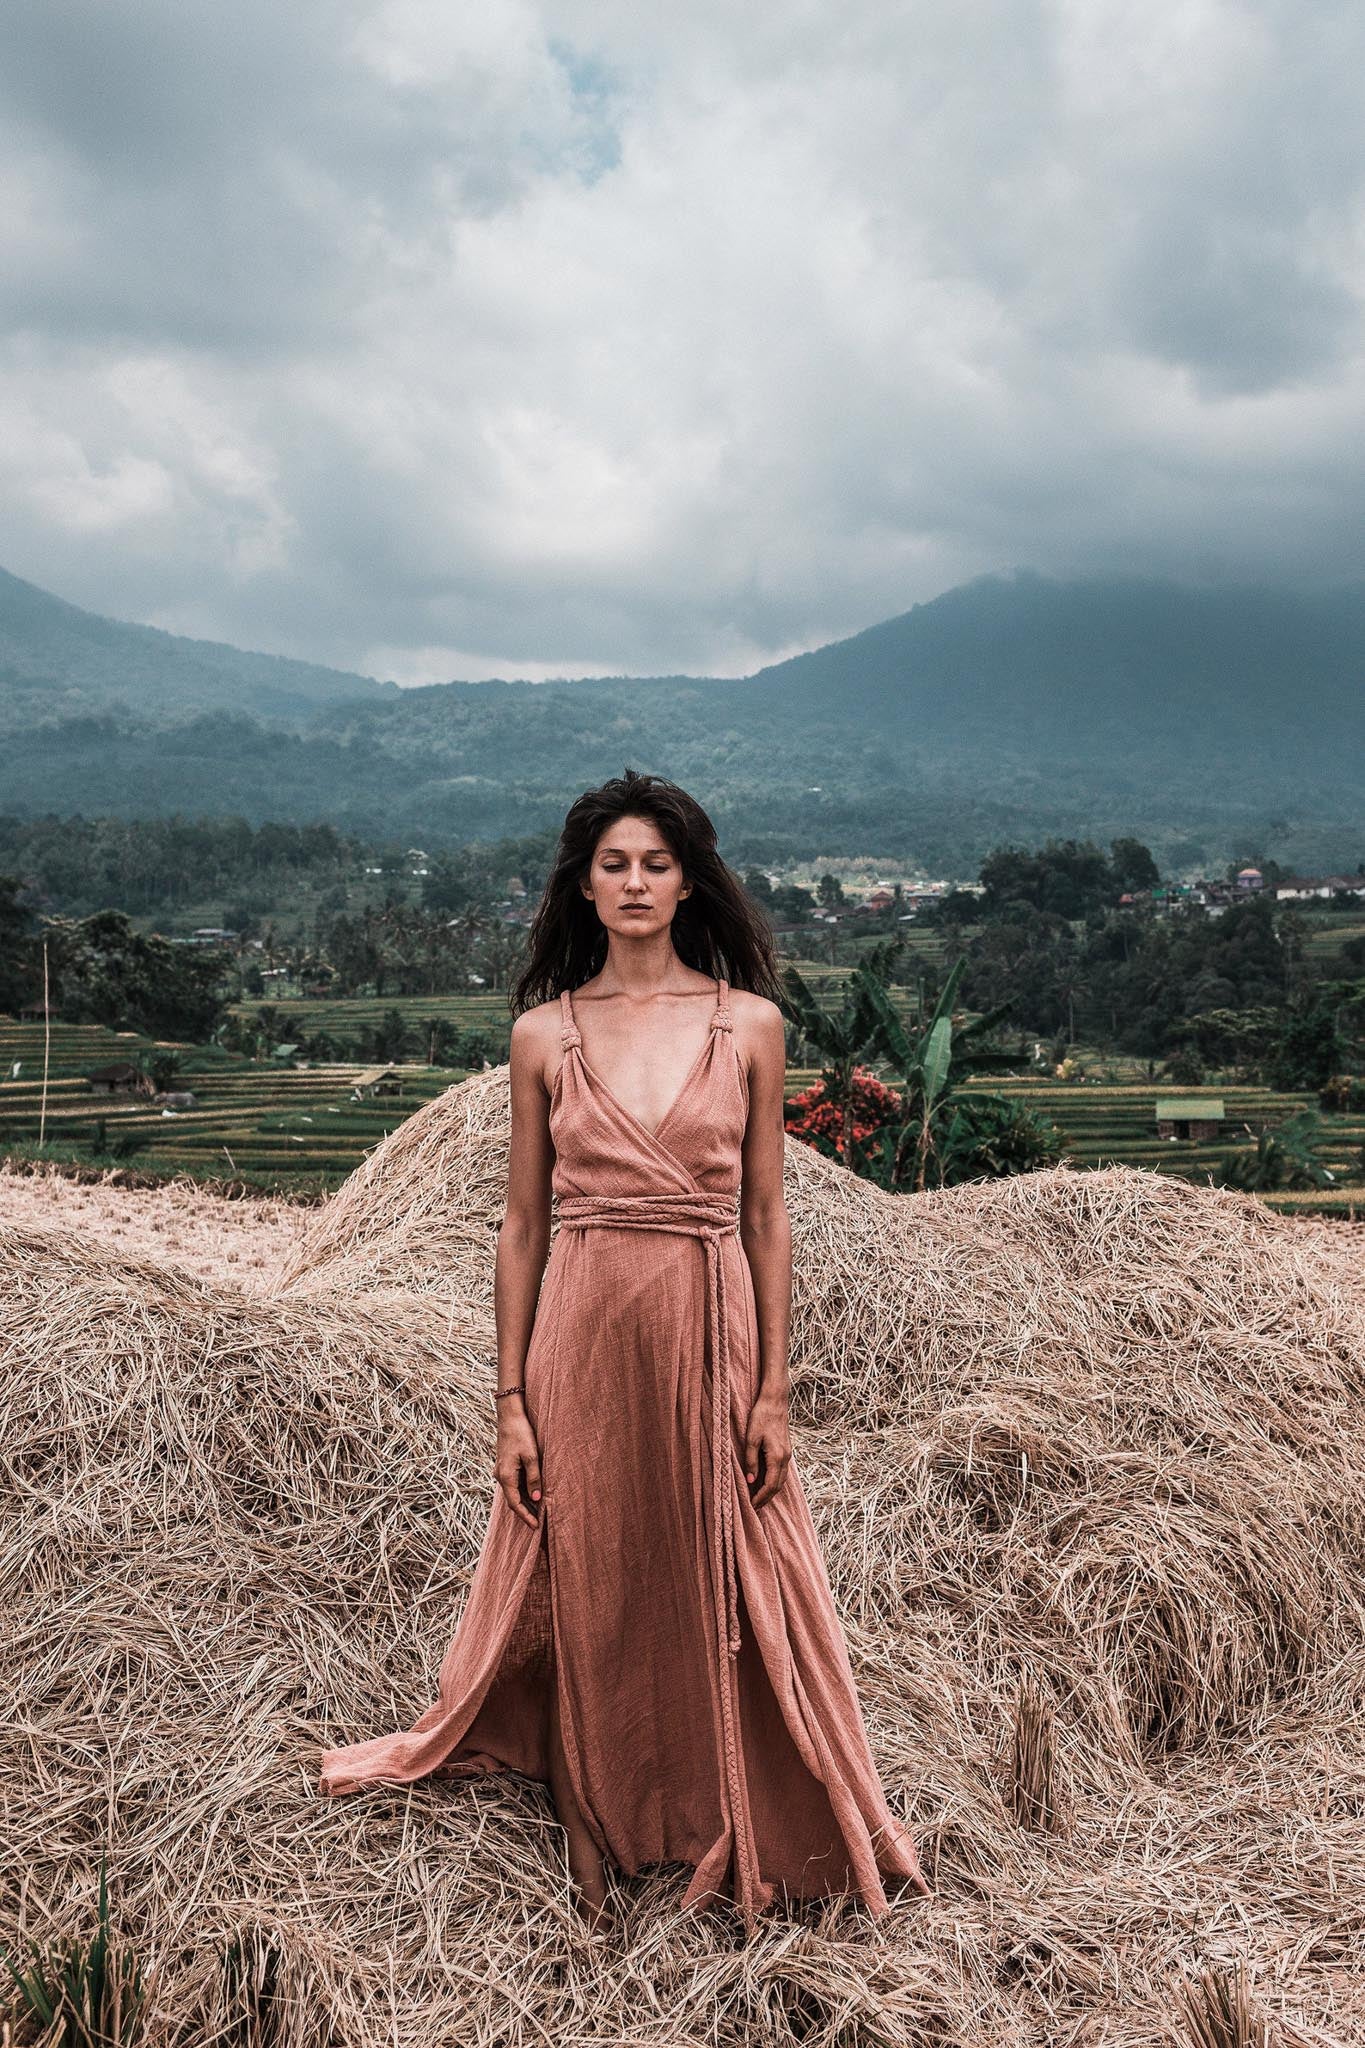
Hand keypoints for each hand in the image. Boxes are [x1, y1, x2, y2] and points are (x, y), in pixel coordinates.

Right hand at [496, 1402, 542, 1527]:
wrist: (510, 1416)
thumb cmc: (521, 1434)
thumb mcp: (532, 1456)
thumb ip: (534, 1479)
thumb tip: (537, 1499)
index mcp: (505, 1476)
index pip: (515, 1503)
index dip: (526, 1516)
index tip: (536, 1526)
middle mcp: (500, 1476)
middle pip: (513, 1500)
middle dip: (525, 1512)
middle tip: (539, 1523)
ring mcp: (501, 1471)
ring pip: (513, 1493)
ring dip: (525, 1502)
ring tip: (539, 1511)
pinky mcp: (505, 1466)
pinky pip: (513, 1484)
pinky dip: (523, 1492)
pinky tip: (533, 1494)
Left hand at [742, 1390, 791, 1507]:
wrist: (775, 1401)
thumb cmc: (761, 1417)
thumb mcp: (751, 1439)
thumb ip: (751, 1460)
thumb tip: (751, 1480)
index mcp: (777, 1457)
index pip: (770, 1485)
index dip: (761, 1497)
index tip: (752, 1505)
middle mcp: (785, 1458)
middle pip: (778, 1486)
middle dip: (767, 1498)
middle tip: (755, 1507)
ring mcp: (787, 1454)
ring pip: (781, 1480)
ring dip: (771, 1491)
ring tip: (759, 1498)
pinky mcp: (786, 1450)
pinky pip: (782, 1472)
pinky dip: (774, 1481)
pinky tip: (765, 1483)